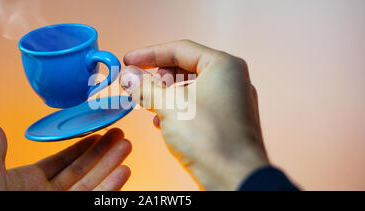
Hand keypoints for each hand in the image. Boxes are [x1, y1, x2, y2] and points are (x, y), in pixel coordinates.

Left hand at [0, 120, 130, 190]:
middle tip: (119, 135)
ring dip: (111, 164)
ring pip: (93, 183)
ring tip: (126, 146)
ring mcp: (60, 206)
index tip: (98, 134)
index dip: (82, 147)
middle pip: (82, 170)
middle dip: (102, 152)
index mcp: (29, 181)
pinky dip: (111, 187)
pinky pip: (94, 200)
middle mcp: (47, 195)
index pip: (63, 161)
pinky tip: (123, 171)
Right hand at [120, 40, 268, 189]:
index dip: (149, 54)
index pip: (180, 49)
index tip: (129, 61)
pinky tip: (164, 123)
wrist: (235, 179)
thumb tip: (128, 75)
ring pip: (190, 89)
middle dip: (158, 78)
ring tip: (150, 107)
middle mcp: (231, 79)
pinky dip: (178, 110)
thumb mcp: (169, 106)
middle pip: (185, 68)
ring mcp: (232, 101)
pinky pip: (198, 106)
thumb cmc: (210, 139)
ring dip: (165, 96)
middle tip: (138, 87)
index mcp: (223, 65)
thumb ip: (146, 87)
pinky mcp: (228, 120)